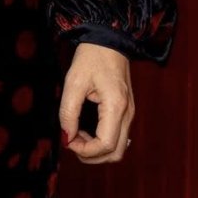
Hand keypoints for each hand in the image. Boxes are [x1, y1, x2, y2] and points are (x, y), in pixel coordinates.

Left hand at [59, 40, 134, 163]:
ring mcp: (130, 113)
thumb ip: (68, 112)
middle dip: (92, 156)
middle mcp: (128, 114)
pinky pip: (118, 137)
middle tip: (72, 143)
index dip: (85, 150)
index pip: (106, 145)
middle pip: (116, 153)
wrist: (109, 41)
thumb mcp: (73, 82)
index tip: (68, 140)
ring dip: (97, 150)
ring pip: (118, 148)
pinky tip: (87, 131)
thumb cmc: (92, 58)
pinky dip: (103, 142)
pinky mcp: (127, 111)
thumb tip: (67, 137)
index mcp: (116, 107)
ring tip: (78, 136)